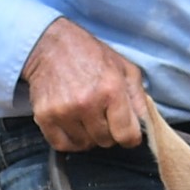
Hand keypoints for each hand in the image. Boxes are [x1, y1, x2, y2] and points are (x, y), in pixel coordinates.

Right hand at [22, 17, 146, 151]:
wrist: (49, 44)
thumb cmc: (89, 54)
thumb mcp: (123, 67)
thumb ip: (138, 96)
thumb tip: (145, 122)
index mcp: (111, 90)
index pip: (127, 135)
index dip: (130, 137)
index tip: (126, 132)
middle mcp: (87, 103)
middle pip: (106, 141)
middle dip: (108, 132)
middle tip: (102, 115)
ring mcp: (64, 111)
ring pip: (84, 145)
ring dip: (88, 136)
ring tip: (85, 116)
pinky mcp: (44, 116)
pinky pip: (62, 145)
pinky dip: (69, 140)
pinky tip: (72, 124)